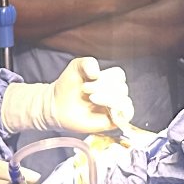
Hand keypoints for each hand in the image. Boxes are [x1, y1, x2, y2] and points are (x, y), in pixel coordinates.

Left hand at [4, 58, 132, 135]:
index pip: (119, 75)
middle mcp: (113, 94)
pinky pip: (127, 115)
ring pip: (124, 101)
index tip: (89, 78)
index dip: (106, 76)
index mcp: (108, 80)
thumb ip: (88, 62)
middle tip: (84, 89)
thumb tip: (97, 74)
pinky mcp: (111, 121)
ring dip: (109, 98)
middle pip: (122, 87)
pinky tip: (107, 109)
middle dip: (102, 87)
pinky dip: (119, 110)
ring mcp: (113, 108)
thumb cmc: (67, 86)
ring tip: (92, 98)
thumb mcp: (76, 66)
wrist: (56, 105)